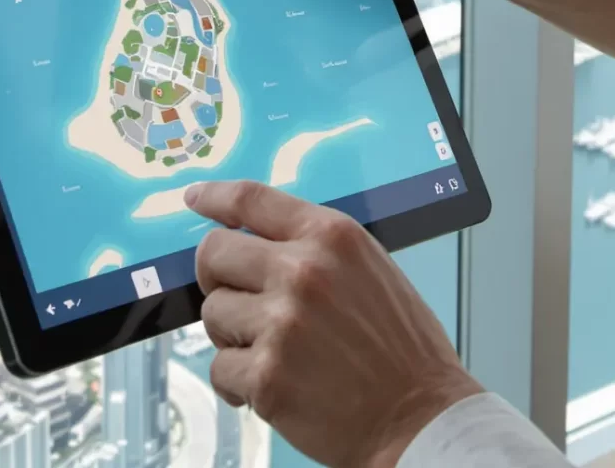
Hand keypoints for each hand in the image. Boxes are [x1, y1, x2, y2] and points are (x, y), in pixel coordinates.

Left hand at [189, 181, 482, 467]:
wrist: (420, 418)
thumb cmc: (402, 351)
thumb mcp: (370, 273)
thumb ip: (316, 253)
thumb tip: (258, 249)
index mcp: (332, 238)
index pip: (252, 200)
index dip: (214, 196)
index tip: (194, 198)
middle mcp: (303, 271)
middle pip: (215, 253)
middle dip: (218, 279)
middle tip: (238, 303)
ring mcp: (281, 323)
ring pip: (213, 313)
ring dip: (232, 337)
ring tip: (274, 354)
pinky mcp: (266, 375)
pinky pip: (220, 368)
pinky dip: (238, 383)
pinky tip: (272, 388)